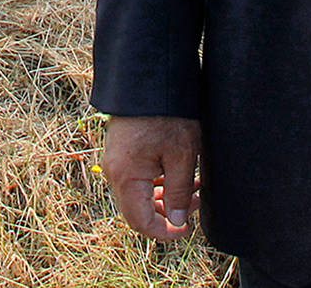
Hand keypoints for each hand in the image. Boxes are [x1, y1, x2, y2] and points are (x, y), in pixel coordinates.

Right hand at [101, 114, 201, 240]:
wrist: (149, 77)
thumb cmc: (167, 114)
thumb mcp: (182, 155)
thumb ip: (179, 192)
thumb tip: (177, 222)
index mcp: (126, 176)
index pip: (141, 222)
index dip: (165, 232)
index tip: (188, 228)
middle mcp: (114, 172)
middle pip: (138, 210)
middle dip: (168, 213)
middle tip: (196, 203)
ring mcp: (116, 160)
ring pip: (139, 195)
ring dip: (166, 197)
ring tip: (194, 187)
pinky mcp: (121, 151)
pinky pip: (137, 179)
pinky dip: (158, 183)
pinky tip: (180, 174)